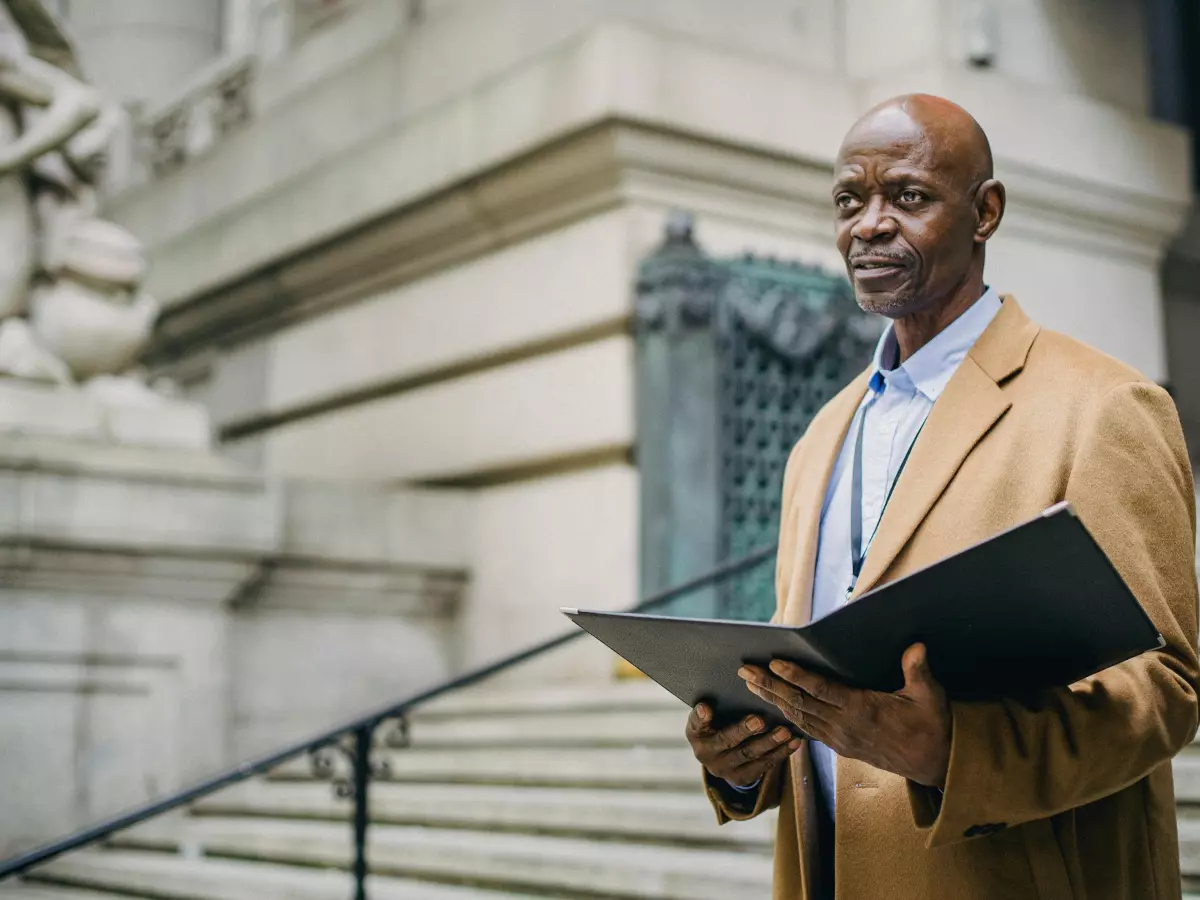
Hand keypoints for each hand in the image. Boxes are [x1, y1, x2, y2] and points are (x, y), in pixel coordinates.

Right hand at [685, 703, 801, 786]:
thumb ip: (717, 704)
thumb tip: (740, 681)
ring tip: (785, 731)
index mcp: (696, 733)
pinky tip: (794, 742)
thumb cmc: (717, 723)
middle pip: (727, 741)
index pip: (695, 723)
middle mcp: (706, 754)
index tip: (706, 707)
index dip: (700, 716)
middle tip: (760, 720)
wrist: (719, 755)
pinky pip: (764, 765)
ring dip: (769, 743)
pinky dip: (781, 753)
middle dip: (744, 731)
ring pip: (749, 755)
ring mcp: (724, 769)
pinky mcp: (742, 778)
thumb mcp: (711, 715)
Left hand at [739, 643, 951, 787]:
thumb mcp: (930, 696)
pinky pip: (807, 730)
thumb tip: (915, 646)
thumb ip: (918, 670)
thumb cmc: (933, 726)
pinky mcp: (841, 746)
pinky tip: (773, 708)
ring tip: (750, 684)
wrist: (936, 764)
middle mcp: (845, 726)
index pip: (821, 690)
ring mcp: (840, 739)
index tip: (774, 664)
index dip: (796, 677)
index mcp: (863, 710)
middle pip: (800, 703)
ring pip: (798, 717)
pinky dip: (787, 717)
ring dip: (773, 700)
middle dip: (770, 686)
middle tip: (744, 671)